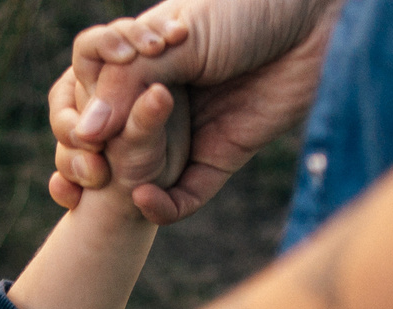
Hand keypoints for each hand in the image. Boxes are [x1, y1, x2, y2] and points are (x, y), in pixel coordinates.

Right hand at [49, 0, 345, 224]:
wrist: (317, 21)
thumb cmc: (248, 10)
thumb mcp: (179, 40)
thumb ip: (130, 83)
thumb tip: (87, 134)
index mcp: (140, 58)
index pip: (88, 90)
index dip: (76, 111)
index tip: (81, 121)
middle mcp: (158, 96)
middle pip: (105, 140)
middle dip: (88, 158)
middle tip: (90, 167)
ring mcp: (187, 129)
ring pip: (138, 173)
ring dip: (118, 187)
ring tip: (110, 186)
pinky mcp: (219, 158)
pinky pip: (183, 197)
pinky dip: (161, 205)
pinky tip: (146, 198)